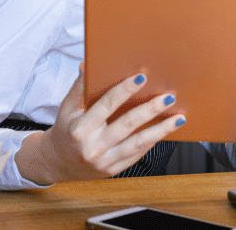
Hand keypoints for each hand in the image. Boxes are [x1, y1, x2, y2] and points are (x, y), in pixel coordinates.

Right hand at [15, 65, 184, 183]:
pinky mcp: (112, 170)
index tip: (142, 77)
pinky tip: (165, 130)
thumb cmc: (66, 129)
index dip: (124, 90)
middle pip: (127, 124)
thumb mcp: (67, 108)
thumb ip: (78, 88)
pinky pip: (136, 154)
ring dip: (161, 130)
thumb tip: (86, 64)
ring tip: (179, 118)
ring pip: (138, 143)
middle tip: (169, 97)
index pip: (106, 105)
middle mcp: (92, 146)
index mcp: (80, 128)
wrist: (57, 163)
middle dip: (151, 109)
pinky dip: (152, 141)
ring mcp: (104, 161)